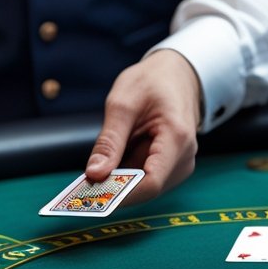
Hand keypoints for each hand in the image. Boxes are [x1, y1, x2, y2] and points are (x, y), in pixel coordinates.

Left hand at [85, 50, 200, 203]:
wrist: (176, 74)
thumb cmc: (153, 82)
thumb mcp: (123, 103)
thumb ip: (109, 141)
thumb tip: (94, 174)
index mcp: (177, 137)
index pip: (152, 182)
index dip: (122, 194)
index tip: (92, 194)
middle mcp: (184, 156)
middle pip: (147, 188)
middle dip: (116, 188)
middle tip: (83, 184)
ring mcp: (179, 163)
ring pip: (145, 187)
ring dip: (120, 181)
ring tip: (97, 166)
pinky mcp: (171, 166)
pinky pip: (146, 178)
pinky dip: (126, 174)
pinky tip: (112, 162)